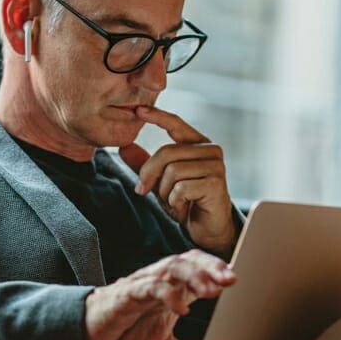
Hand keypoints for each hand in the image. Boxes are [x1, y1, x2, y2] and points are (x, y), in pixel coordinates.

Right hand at [85, 250, 236, 339]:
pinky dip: (167, 294)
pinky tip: (181, 307)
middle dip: (212, 268)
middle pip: (190, 260)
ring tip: (212, 289)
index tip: (239, 281)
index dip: (219, 271)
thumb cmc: (124, 331)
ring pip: (172, 267)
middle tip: (232, 280)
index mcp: (172, 288)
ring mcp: (143, 284)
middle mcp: (160, 281)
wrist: (87, 332)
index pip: (199, 268)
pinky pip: (149, 287)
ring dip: (194, 276)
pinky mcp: (126, 294)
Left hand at [118, 106, 237, 257]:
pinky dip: (175, 201)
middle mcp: (210, 150)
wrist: (207, 229)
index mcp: (197, 144)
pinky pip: (181, 187)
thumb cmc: (187, 202)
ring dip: (165, 192)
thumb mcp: (160, 181)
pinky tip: (184, 206)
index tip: (138, 110)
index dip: (157, 116)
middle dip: (149, 174)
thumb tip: (124, 147)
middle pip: (167, 152)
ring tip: (173, 201)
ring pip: (172, 171)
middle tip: (142, 191)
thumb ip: (145, 164)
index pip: (176, 124)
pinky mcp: (216, 182)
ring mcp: (215, 165)